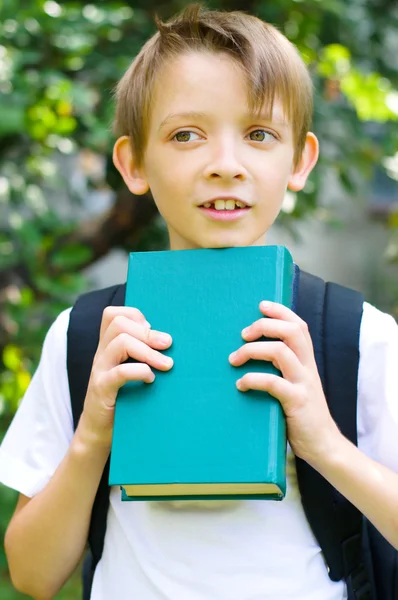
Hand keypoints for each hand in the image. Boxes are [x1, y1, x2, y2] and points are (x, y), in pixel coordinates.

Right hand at [79, 306, 172, 448]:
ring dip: (148, 351)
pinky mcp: (102, 390)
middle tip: (167, 344)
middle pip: (118, 324)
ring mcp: (99, 371)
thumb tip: (171, 341)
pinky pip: (120, 372)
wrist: (98, 433)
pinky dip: (140, 372)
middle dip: (147, 332)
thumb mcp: (130, 371)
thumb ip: (143, 354)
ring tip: (166, 365)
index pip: (112, 314)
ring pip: (120, 343)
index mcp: (107, 346)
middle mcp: (101, 354)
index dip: (135, 315)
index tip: (152, 329)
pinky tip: (151, 380)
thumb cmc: (123, 400)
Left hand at [228, 301, 340, 466]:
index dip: (281, 311)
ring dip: (252, 350)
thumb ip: (282, 369)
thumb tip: (250, 352)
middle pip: (292, 331)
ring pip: (281, 352)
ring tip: (234, 359)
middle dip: (265, 325)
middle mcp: (307, 368)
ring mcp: (304, 384)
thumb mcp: (295, 385)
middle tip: (242, 334)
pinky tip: (241, 385)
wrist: (323, 446)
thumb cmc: (301, 414)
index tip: (261, 304)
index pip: (299, 326)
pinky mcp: (297, 403)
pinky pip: (274, 383)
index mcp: (306, 361)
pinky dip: (253, 379)